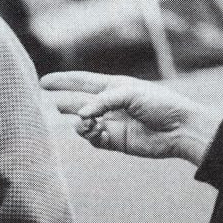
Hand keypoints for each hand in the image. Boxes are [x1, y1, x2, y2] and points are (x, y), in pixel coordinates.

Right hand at [40, 71, 222, 165]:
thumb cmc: (160, 103)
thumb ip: (103, 101)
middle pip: (78, 103)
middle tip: (51, 105)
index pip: (82, 82)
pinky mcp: (115, 141)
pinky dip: (91, 135)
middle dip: (64, 104)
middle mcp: (110, 105)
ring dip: (80, 123)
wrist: (179, 128)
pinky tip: (98, 132)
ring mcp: (111, 123)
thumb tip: (81, 116)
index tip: (43, 82)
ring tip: (87, 122)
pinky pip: (94, 139)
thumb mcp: (130, 93)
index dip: (63, 81)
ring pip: (83, 124)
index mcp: (114, 87)